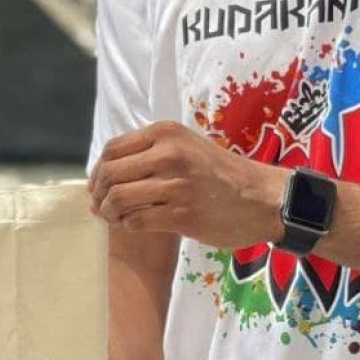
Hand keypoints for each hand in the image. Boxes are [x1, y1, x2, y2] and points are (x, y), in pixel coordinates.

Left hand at [89, 121, 281, 247]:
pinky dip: (126, 226)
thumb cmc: (220, 174)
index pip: (112, 149)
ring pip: (119, 199)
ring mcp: (176, 185)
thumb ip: (149, 153)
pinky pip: (136, 221)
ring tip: (114, 218)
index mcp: (166, 133)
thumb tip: (104, 175)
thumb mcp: (186, 146)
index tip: (98, 186)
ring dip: (109, 213)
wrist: (261, 198)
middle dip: (99, 194)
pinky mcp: (182, 214)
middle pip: (110, 174)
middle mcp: (169, 155)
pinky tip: (131, 226)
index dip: (97, 171)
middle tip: (100, 206)